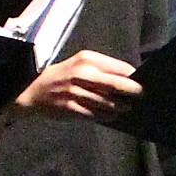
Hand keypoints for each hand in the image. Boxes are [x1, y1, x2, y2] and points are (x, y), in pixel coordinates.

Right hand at [21, 49, 140, 121]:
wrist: (32, 91)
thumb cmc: (62, 76)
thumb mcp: (78, 64)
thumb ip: (101, 69)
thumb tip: (129, 79)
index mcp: (86, 59)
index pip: (118, 67)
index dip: (133, 76)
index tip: (143, 81)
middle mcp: (81, 74)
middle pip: (116, 84)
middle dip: (132, 91)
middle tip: (142, 95)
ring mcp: (75, 92)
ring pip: (107, 102)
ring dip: (120, 107)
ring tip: (127, 108)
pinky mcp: (70, 108)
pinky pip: (95, 115)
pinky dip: (107, 116)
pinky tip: (113, 116)